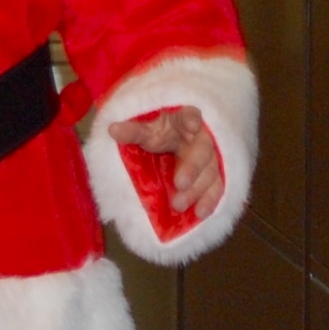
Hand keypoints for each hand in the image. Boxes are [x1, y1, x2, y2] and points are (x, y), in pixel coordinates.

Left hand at [108, 105, 223, 218]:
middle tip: (179, 183)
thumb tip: (112, 130)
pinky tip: (200, 214)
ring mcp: (210, 158)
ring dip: (197, 190)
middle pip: (203, 151)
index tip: (193, 125)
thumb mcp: (145, 130)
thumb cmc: (160, 131)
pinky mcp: (213, 176)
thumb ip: (133, 131)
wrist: (173, 139)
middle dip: (193, 168)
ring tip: (178, 205)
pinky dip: (209, 201)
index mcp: (184, 120)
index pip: (190, 115)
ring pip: (210, 173)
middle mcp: (202, 138)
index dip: (192, 119)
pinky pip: (215, 188)